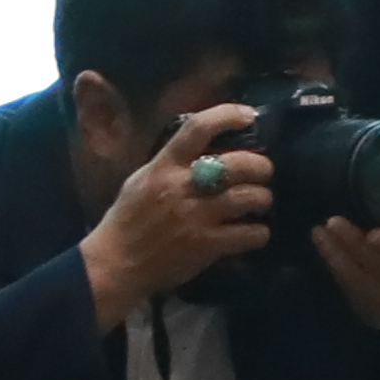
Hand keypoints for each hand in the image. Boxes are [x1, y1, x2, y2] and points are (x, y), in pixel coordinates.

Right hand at [82, 101, 270, 319]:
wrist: (117, 263)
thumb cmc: (128, 219)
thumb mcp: (142, 180)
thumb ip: (171, 163)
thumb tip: (207, 147)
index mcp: (164, 167)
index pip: (197, 128)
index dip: (227, 116)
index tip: (249, 115)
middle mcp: (182, 187)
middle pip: (239, 164)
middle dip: (261, 167)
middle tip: (263, 174)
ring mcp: (196, 216)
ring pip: (251, 197)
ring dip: (263, 199)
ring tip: (259, 202)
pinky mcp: (207, 245)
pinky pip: (251, 233)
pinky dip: (259, 233)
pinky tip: (254, 233)